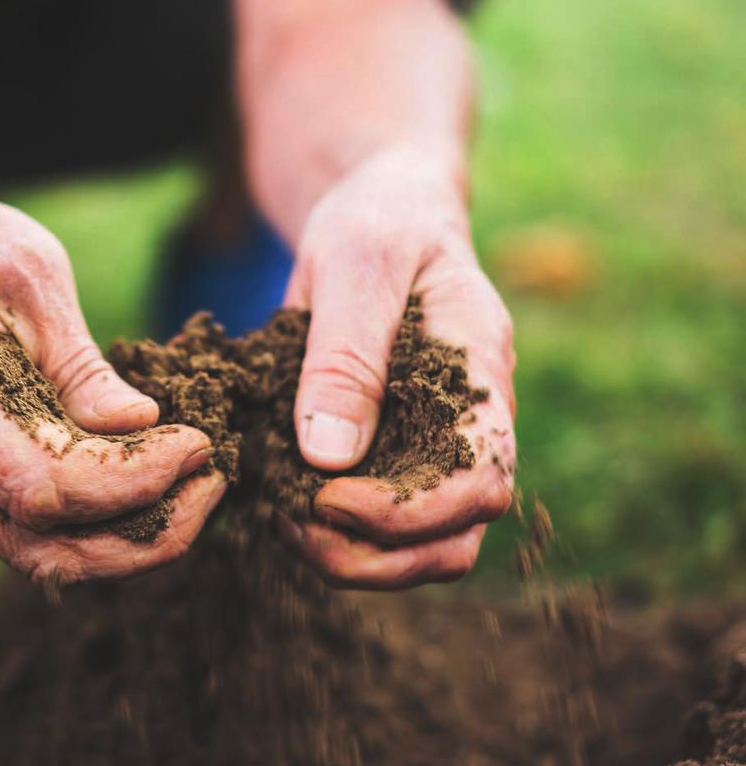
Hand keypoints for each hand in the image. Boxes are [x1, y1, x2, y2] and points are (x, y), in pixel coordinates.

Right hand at [0, 156, 224, 585]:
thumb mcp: (33, 277)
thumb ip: (81, 366)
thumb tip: (142, 426)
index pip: (41, 486)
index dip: (129, 482)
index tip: (196, 443)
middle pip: (42, 547)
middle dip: (142, 536)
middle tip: (214, 486)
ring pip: (41, 554)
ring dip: (130, 542)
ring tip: (198, 493)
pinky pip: (37, 526)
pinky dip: (104, 520)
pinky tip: (158, 484)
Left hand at [243, 1, 514, 588]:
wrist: (383, 208)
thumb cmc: (377, 220)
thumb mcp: (355, 265)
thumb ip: (346, 356)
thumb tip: (329, 457)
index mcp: (482, 369)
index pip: (481, 479)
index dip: (408, 513)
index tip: (326, 498)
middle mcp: (472, 421)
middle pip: (457, 536)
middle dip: (376, 556)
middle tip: (294, 526)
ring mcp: (438, 442)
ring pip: (425, 546)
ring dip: (356, 557)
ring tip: (285, 522)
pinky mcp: (400, 451)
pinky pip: (383, 520)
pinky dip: (335, 531)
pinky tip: (283, 504)